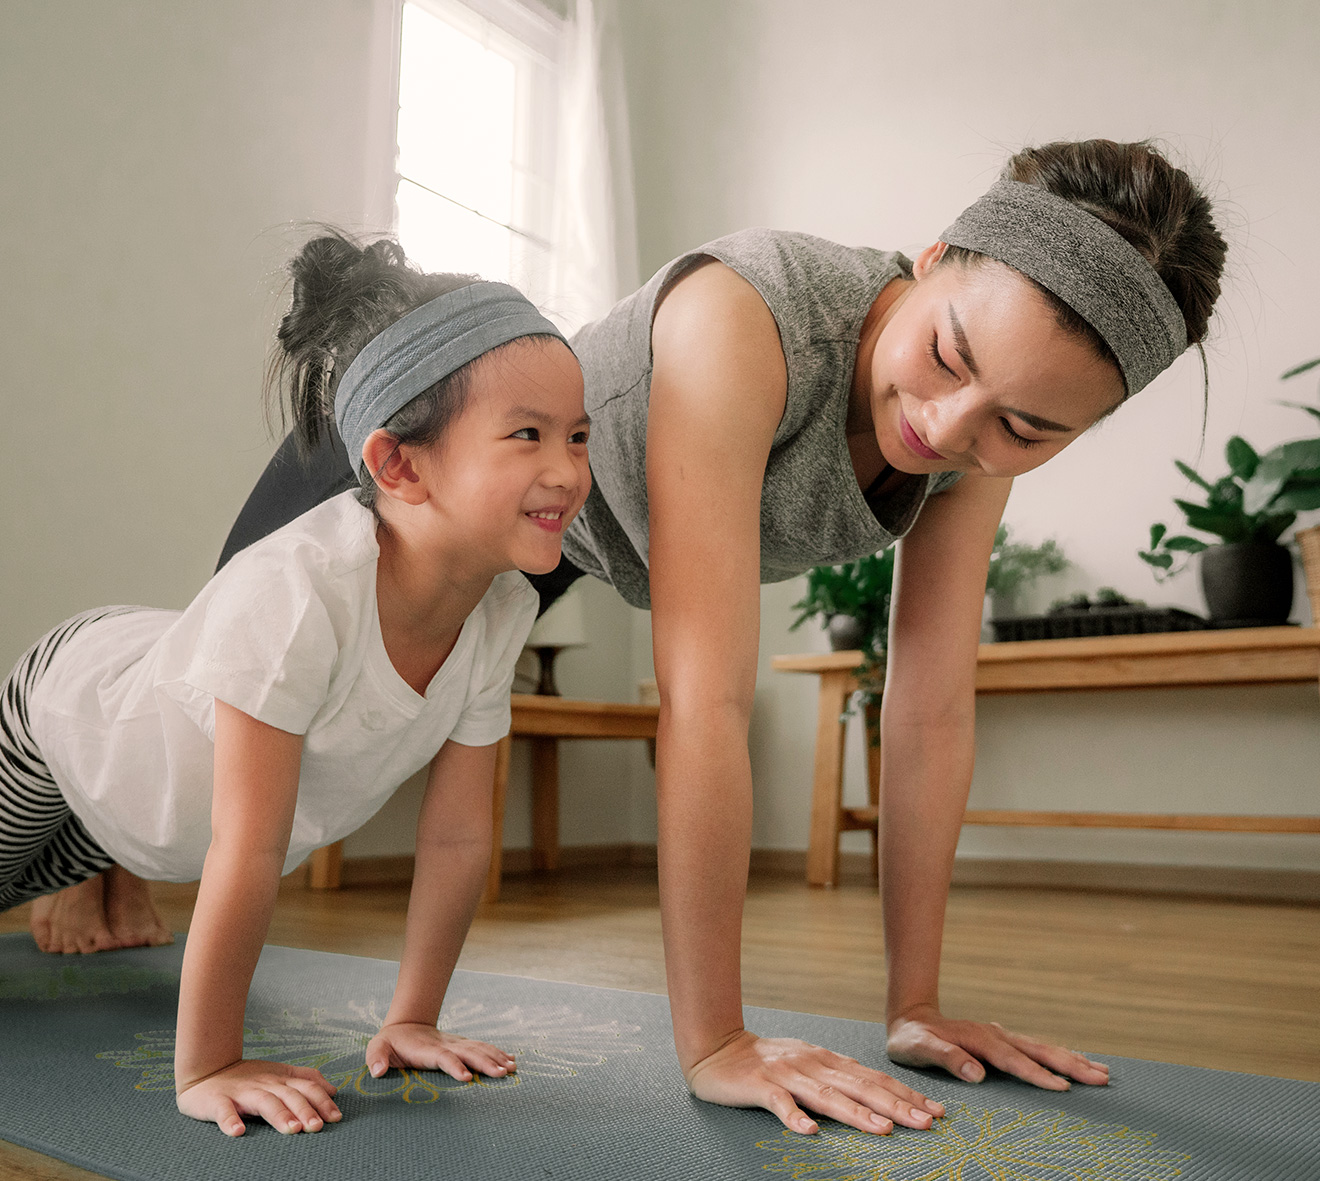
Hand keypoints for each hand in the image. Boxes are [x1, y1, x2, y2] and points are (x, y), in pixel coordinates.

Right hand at [175, 1059, 340, 1136]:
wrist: (206, 1070)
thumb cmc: (247, 1078)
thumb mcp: (280, 1075)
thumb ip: (306, 1081)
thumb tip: (333, 1090)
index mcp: (280, 1080)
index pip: (306, 1088)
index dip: (322, 1101)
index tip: (336, 1117)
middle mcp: (265, 1084)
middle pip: (289, 1096)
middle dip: (305, 1110)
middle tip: (317, 1127)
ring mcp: (242, 1093)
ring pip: (263, 1102)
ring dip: (278, 1115)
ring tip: (291, 1128)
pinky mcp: (218, 1101)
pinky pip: (224, 1110)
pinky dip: (230, 1120)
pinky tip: (237, 1131)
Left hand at [365, 1022, 515, 1082]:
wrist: (407, 1024)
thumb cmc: (391, 1041)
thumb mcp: (378, 1047)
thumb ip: (376, 1057)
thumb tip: (377, 1071)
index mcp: (427, 1049)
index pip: (443, 1057)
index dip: (454, 1066)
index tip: (467, 1077)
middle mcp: (446, 1045)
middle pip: (469, 1053)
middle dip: (486, 1062)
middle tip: (502, 1073)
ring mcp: (456, 1044)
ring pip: (479, 1049)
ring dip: (496, 1058)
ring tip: (512, 1068)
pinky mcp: (462, 1046)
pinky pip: (482, 1048)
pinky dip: (498, 1053)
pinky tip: (512, 1060)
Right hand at [684, 1030, 944, 1135]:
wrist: (718, 1047)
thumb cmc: (767, 1061)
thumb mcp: (808, 1062)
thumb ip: (837, 1077)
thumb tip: (877, 1094)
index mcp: (827, 1060)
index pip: (874, 1078)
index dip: (905, 1094)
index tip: (935, 1109)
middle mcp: (812, 1064)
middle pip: (860, 1087)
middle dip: (896, 1105)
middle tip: (928, 1122)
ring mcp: (786, 1075)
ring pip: (827, 1096)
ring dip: (858, 1114)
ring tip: (885, 1130)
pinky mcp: (759, 1086)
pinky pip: (779, 1104)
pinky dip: (794, 1117)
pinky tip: (810, 1132)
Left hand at [886, 1004, 1109, 1089]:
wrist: (909, 1018)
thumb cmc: (911, 1039)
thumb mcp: (919, 1049)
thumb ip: (946, 1057)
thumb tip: (976, 1072)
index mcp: (978, 1039)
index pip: (1013, 1060)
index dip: (1037, 1074)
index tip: (1062, 1087)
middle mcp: (995, 1034)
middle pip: (1038, 1050)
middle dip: (1070, 1064)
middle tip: (1101, 1078)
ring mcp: (1000, 1036)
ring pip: (1042, 1048)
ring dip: (1071, 1059)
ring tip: (1101, 1071)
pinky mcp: (1002, 1041)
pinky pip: (1035, 1049)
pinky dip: (1058, 1055)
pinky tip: (1075, 1061)